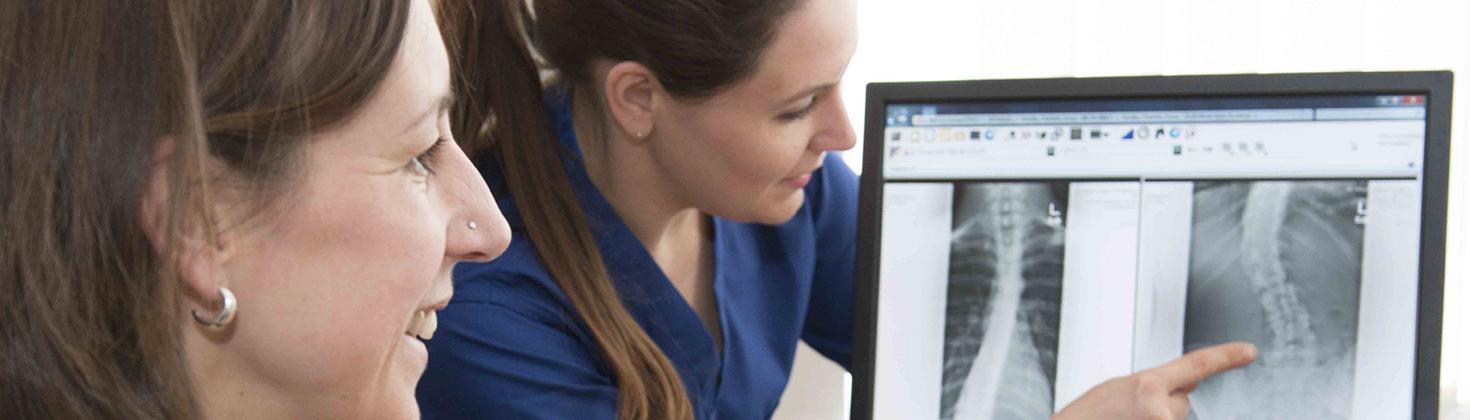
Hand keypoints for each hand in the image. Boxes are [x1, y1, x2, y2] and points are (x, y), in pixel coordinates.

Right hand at [1052, 342, 1257, 419]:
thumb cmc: (1085, 418)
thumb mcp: (1117, 389)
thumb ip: (1152, 386)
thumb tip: (1185, 387)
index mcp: (1146, 386)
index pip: (1196, 365)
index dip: (1226, 356)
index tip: (1248, 352)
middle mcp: (1160, 410)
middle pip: (1183, 402)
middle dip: (1165, 404)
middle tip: (1132, 412)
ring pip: (1175, 419)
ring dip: (1158, 419)